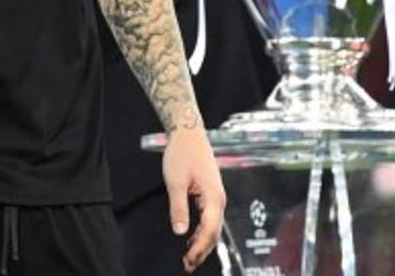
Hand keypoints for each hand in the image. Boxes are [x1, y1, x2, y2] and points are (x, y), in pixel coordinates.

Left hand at [163, 126, 225, 272]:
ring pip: (213, 226)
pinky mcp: (211, 192)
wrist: (188, 133)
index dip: (199, 248)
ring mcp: (216, 195)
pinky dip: (202, 231)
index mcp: (213, 197)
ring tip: (189, 257)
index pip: (209, 230)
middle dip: (202, 250)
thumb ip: (178, 208)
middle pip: (214, 232)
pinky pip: (210, 218)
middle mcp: (219, 198)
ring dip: (203, 242)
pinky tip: (192, 238)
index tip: (188, 260)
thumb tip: (180, 231)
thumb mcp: (175, 182)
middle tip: (188, 265)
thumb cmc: (182, 153)